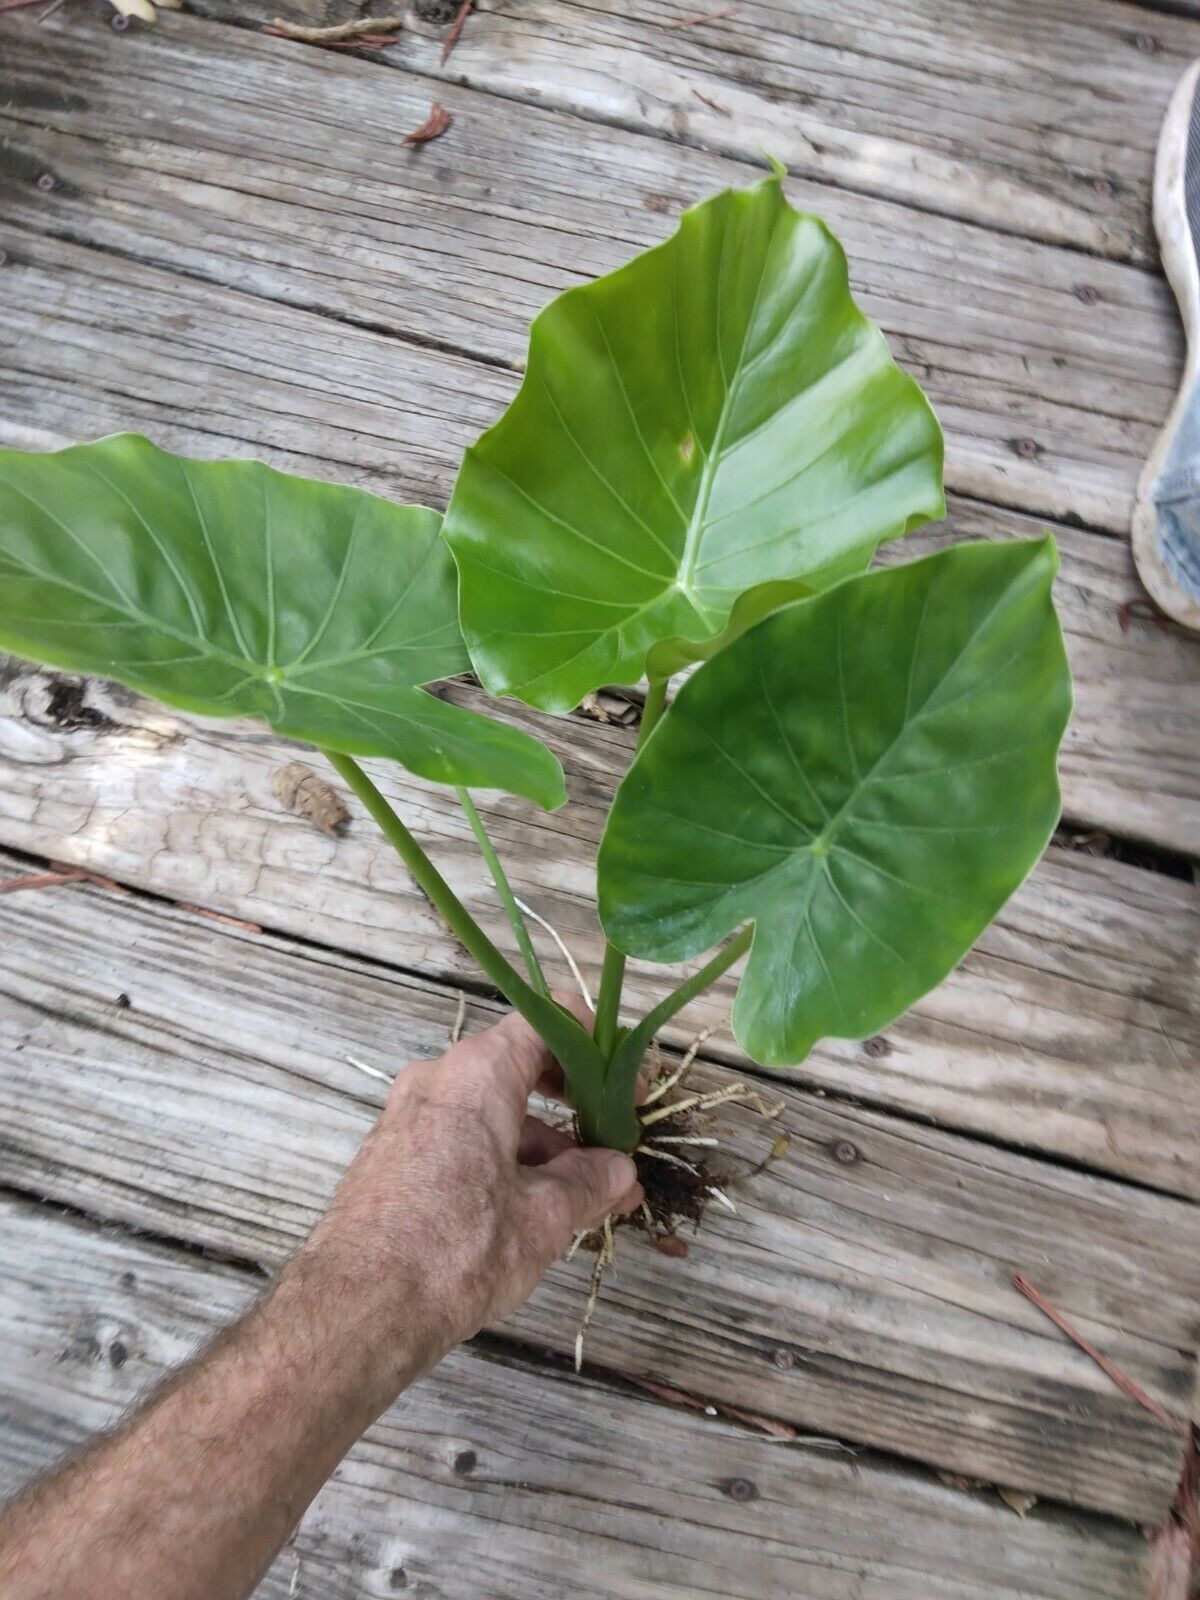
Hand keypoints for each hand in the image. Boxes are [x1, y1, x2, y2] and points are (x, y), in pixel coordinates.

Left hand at [278, 997, 642, 1413]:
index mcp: (478, 1073)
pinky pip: (462, 1137)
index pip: (548, 1020)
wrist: (354, 1311)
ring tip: (586, 1199)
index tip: (626, 1092)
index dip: (597, 1048)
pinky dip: (504, 1159)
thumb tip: (621, 1170)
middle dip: (575, 1105)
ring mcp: (409, 1116)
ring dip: (543, 1143)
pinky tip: (533, 1211)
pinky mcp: (393, 1155)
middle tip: (614, 1145)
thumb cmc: (454, 1253)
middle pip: (521, 1066)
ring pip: (492, 1109)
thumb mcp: (543, 1218)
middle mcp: (438, 1079)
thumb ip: (591, 1182)